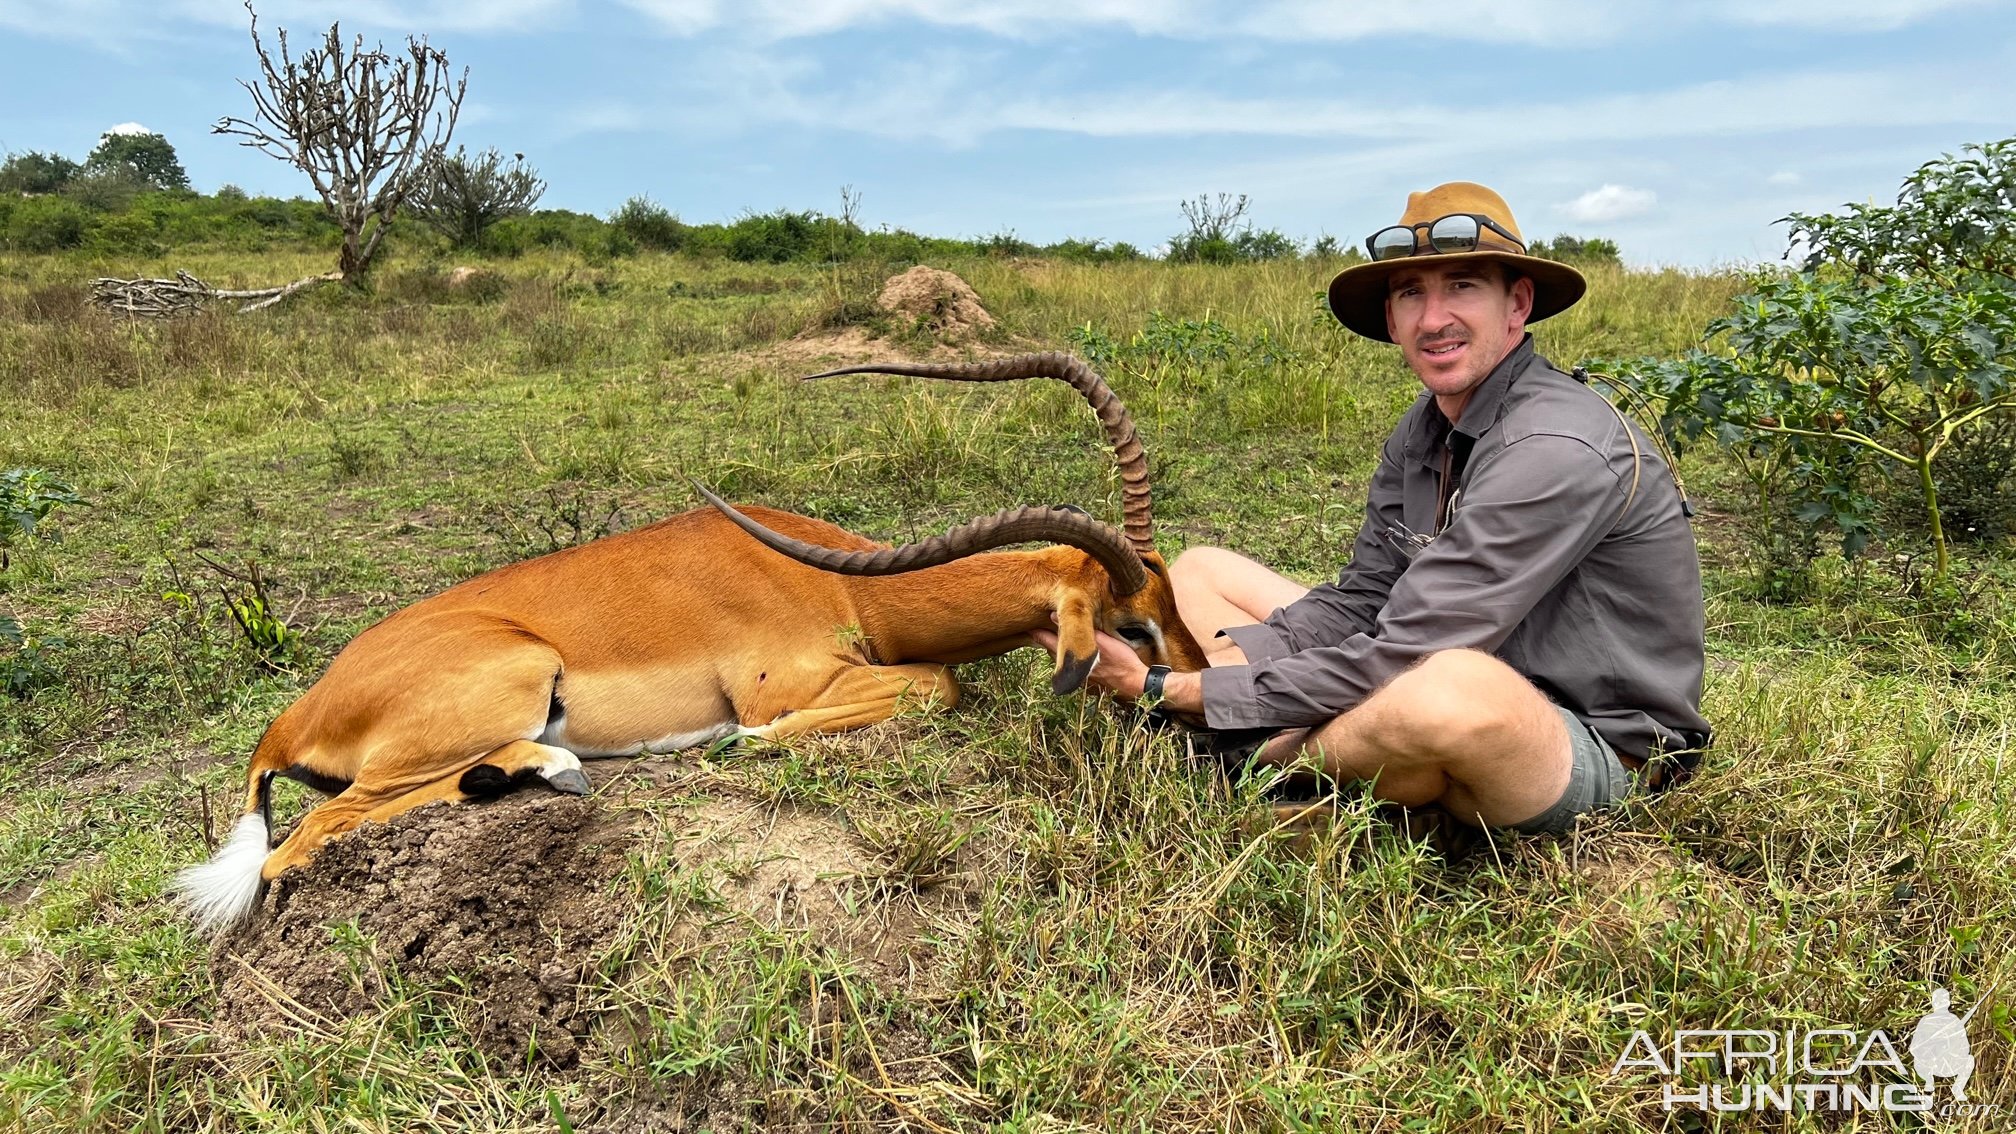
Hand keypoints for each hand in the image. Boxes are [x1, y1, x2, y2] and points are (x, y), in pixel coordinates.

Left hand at [1030, 626, 1149, 698]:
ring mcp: (1080, 676)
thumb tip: (1054, 616)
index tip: (1027, 624)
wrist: (1135, 683)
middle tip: (1039, 627)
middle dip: (1047, 640)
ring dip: (1059, 648)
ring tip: (1056, 636)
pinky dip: (1071, 656)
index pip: (1048, 642)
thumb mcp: (1102, 640)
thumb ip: (1079, 629)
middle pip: (1053, 651)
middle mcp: (1072, 668)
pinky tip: (1078, 651)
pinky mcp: (1089, 679)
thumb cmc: (1121, 661)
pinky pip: (1074, 665)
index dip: (1037, 633)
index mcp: (1073, 657)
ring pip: (1063, 659)